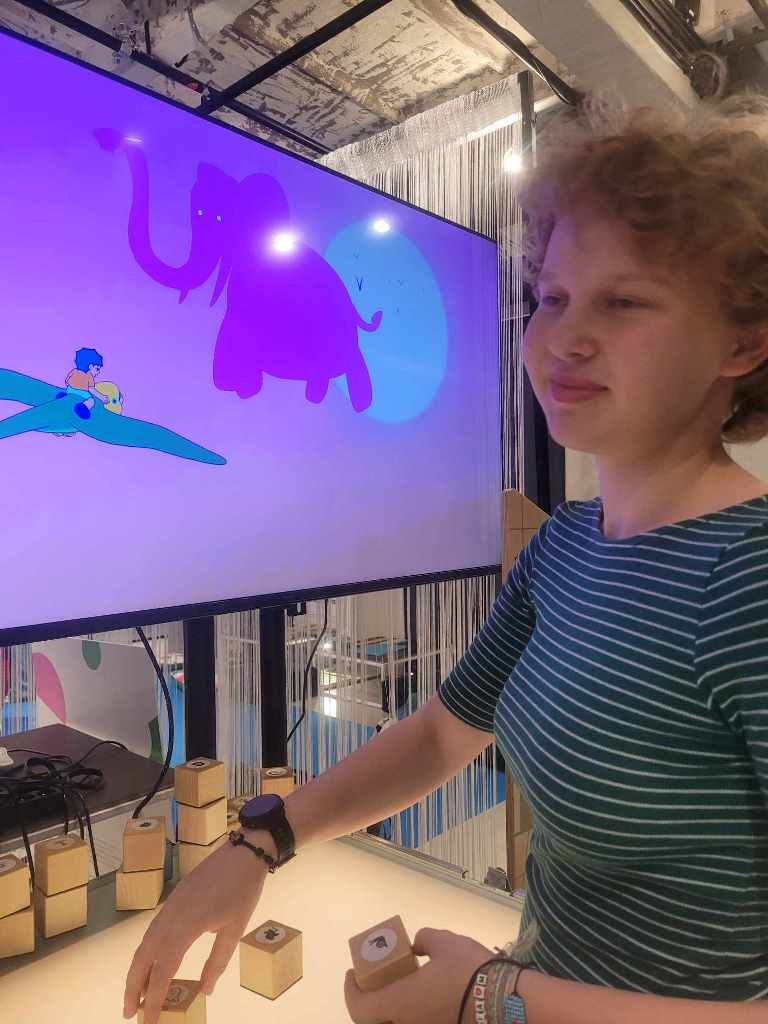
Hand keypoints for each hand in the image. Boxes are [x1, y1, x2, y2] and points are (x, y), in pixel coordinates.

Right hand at [122, 840, 267, 1023]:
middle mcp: (170, 918)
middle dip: (133, 988)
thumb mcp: (234, 930)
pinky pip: (153, 932)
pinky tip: (154, 963)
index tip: (148, 1022)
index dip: (153, 999)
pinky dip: (148, 952)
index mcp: (184, 928)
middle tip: (129, 1013)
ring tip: (139, 994)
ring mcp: (169, 907)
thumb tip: (205, 990)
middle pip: (142, 958)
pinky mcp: (174, 900)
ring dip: (138, 970)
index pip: (162, 971)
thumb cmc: (242, 891)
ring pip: (145, 944)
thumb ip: (217, 962)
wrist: (242, 852)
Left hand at [344, 927, 494, 1023]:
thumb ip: (423, 940)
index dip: (351, 991)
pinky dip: (409, 1011)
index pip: (360, 1008)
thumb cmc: (467, 969)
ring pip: (396, 1023)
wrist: (502, 998)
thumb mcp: (442, 941)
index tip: (354, 974)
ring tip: (399, 984)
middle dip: (369, 1004)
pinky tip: (421, 994)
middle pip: (374, 1022)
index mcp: (400, 1003)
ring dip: (391, 1008)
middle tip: (374, 982)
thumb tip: (415, 944)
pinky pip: (415, 1022)